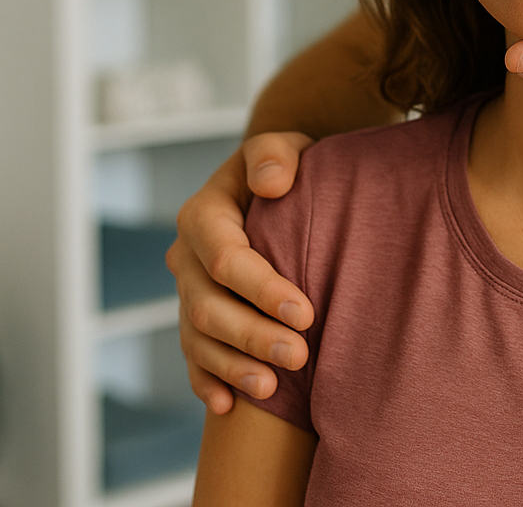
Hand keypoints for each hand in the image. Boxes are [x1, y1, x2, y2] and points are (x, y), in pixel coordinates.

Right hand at [168, 132, 315, 412]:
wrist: (275, 187)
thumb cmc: (287, 167)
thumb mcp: (284, 146)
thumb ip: (275, 155)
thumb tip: (272, 183)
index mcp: (204, 216)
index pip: (227, 259)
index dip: (263, 289)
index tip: (306, 312)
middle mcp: (187, 258)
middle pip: (209, 307)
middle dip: (252, 336)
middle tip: (299, 356)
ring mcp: (188, 292)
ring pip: (199, 339)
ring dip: (233, 367)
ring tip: (272, 390)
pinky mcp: (196, 318)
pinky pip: (193, 357)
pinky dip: (207, 382)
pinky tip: (227, 406)